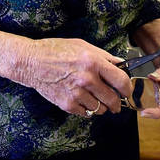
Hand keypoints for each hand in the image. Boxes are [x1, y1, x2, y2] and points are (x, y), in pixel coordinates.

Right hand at [15, 38, 132, 117]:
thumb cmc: (56, 50)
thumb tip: (121, 64)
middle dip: (116, 103)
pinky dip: (86, 109)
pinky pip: (85, 113)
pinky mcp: (67, 104)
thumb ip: (104, 56)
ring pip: (100, 109)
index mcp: (93, 62)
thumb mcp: (83, 46)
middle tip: (116, 103)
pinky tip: (82, 100)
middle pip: (112, 99)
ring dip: (101, 107)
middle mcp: (87, 79)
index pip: (121, 81)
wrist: (32, 62)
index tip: (127, 92)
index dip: (128, 89)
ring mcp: (77, 93)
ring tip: (95, 100)